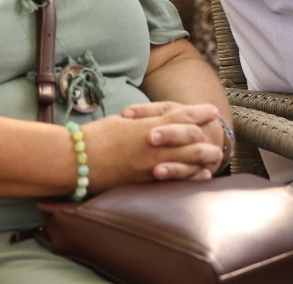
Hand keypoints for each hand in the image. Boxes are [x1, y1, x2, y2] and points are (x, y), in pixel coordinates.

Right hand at [82, 102, 222, 186]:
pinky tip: (199, 177)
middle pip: (191, 139)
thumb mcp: (123, 122)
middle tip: (219, 136)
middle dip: (207, 137)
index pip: (181, 115)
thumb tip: (158, 122)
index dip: (199, 113)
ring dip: (203, 158)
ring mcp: (149, 164)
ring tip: (214, 157)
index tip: (212, 111)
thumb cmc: (93, 137)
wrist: (73, 160)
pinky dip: (189, 176)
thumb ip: (144, 121)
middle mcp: (153, 144)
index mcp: (147, 125)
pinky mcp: (142, 181)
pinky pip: (173, 179)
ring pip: (186, 160)